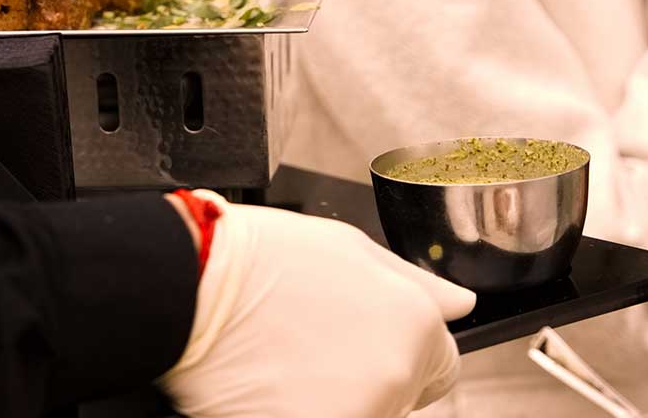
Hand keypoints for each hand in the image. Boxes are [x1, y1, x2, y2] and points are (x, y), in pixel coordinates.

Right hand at [159, 192, 475, 417]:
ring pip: (364, 412)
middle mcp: (394, 376)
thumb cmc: (256, 258)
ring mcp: (357, 413)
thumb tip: (459, 302)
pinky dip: (298, 410)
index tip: (360, 346)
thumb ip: (412, 282)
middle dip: (364, 376)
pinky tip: (272, 385)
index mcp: (413, 324)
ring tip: (285, 360)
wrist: (188, 285)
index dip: (400, 354)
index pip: (441, 368)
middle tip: (309, 344)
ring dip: (333, 398)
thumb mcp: (345, 247)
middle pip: (399, 395)